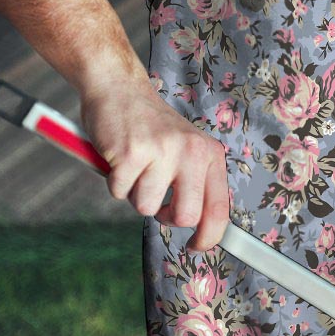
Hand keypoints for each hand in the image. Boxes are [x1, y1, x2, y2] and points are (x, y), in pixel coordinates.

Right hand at [81, 79, 229, 251]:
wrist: (120, 89)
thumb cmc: (151, 126)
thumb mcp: (186, 149)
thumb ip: (196, 182)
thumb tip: (202, 228)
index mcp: (209, 154)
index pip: (219, 207)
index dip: (210, 236)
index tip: (197, 246)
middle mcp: (191, 152)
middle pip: (185, 216)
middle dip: (166, 217)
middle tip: (156, 199)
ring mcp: (162, 151)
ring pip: (146, 207)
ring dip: (135, 194)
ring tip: (136, 167)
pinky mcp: (131, 153)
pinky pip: (119, 192)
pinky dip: (114, 182)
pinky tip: (119, 159)